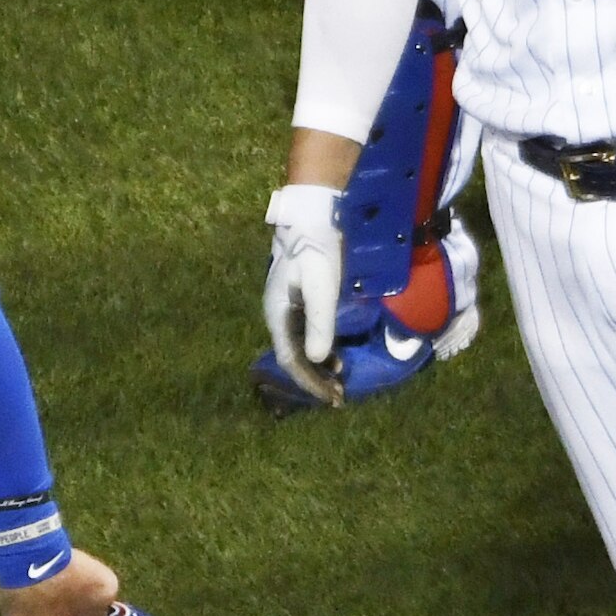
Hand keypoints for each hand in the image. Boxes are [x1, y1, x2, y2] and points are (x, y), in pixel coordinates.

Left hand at [0, 549, 124, 615]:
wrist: (35, 570)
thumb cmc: (19, 597)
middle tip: (67, 599)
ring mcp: (99, 615)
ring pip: (98, 609)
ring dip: (89, 600)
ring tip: (73, 582)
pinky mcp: (109, 593)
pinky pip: (106, 587)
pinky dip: (98, 580)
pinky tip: (83, 571)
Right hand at [260, 181, 347, 404]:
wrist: (311, 217)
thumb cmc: (315, 250)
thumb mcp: (321, 286)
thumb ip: (319, 322)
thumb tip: (319, 359)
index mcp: (278, 315)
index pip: (290, 360)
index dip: (309, 382)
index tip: (329, 396)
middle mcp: (278, 317)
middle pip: (294, 359)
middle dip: (314, 380)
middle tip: (337, 398)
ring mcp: (287, 310)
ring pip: (300, 349)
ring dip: (318, 368)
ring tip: (337, 384)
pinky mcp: (299, 303)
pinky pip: (306, 336)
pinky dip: (321, 352)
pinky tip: (335, 359)